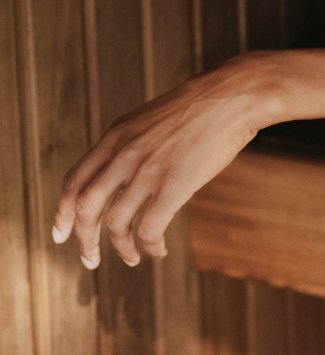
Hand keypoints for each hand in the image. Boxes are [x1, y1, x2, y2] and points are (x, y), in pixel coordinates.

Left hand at [52, 58, 269, 268]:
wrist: (234, 95)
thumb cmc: (199, 107)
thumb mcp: (150, 119)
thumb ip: (129, 145)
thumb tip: (117, 177)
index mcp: (116, 136)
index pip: (73, 182)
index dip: (62, 213)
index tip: (61, 235)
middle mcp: (124, 154)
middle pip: (86, 209)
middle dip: (84, 241)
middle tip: (90, 259)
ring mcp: (148, 171)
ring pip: (116, 224)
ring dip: (120, 249)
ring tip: (132, 258)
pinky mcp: (173, 186)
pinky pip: (149, 229)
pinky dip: (149, 246)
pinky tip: (159, 249)